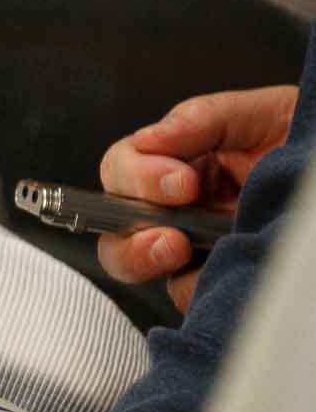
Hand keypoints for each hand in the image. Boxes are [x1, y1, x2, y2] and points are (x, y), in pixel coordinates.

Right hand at [97, 84, 296, 312]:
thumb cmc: (306, 144)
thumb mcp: (262, 116)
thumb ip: (203, 119)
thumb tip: (148, 139)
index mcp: (180, 162)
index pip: (124, 167)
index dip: (139, 177)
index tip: (181, 183)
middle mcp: (177, 206)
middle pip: (114, 221)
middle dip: (128, 228)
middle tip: (170, 233)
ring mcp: (194, 247)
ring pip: (134, 261)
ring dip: (144, 259)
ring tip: (180, 253)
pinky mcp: (216, 281)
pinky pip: (184, 295)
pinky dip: (195, 291)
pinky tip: (225, 275)